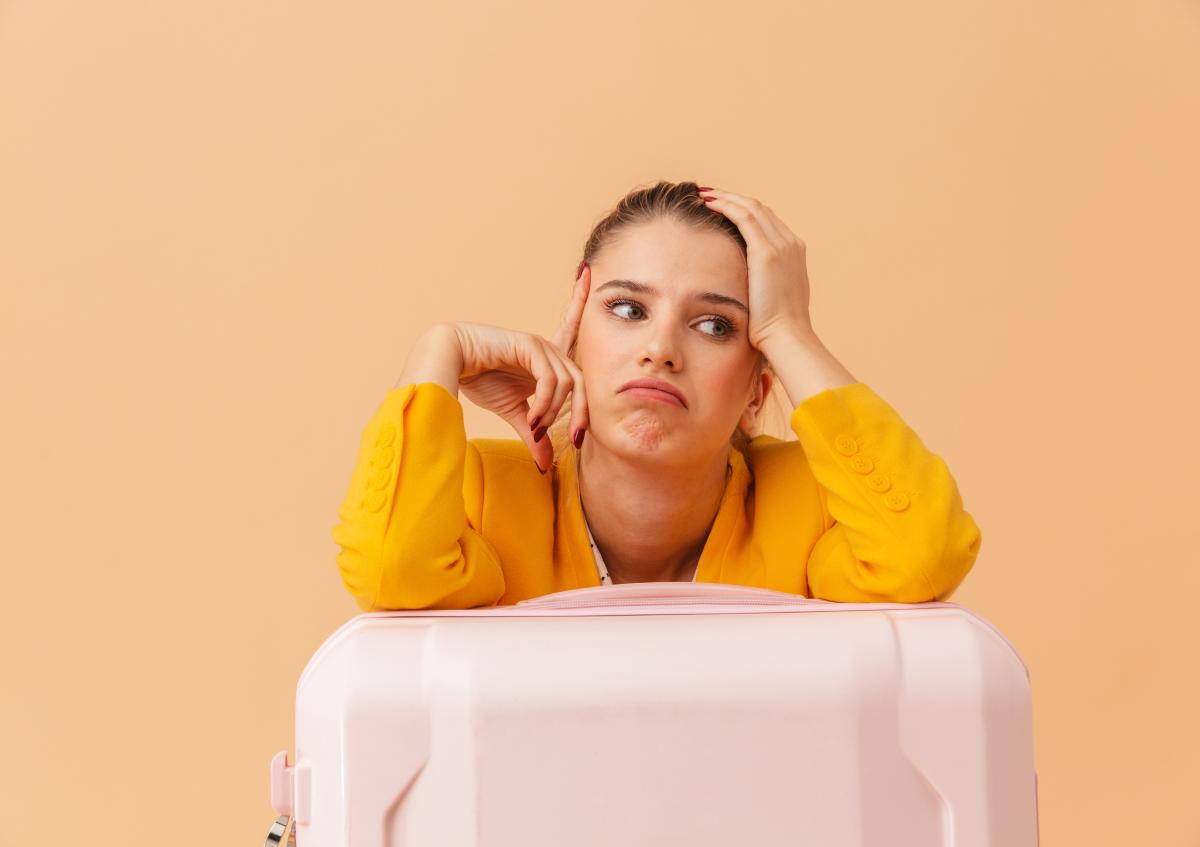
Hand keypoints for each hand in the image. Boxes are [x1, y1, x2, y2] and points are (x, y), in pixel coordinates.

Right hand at [451, 281, 589, 473]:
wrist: (448, 364)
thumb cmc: (478, 380)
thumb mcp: (514, 413)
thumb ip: (533, 434)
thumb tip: (545, 464)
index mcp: (545, 358)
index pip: (573, 331)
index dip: (581, 304)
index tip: (587, 273)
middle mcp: (547, 349)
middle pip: (583, 379)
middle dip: (584, 412)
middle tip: (579, 440)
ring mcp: (540, 345)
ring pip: (568, 383)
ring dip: (554, 412)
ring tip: (534, 428)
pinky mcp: (529, 345)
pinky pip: (551, 379)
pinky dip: (545, 403)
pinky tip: (532, 417)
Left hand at [697, 187, 814, 348]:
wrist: (786, 337)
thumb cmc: (776, 328)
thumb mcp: (775, 300)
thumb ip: (766, 285)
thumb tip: (749, 288)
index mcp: (794, 253)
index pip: (768, 221)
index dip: (744, 211)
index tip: (724, 208)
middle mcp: (790, 243)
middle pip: (760, 209)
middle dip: (734, 199)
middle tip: (709, 195)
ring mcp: (781, 245)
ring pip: (751, 208)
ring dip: (726, 198)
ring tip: (704, 195)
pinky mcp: (766, 252)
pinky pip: (744, 217)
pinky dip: (726, 206)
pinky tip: (708, 204)